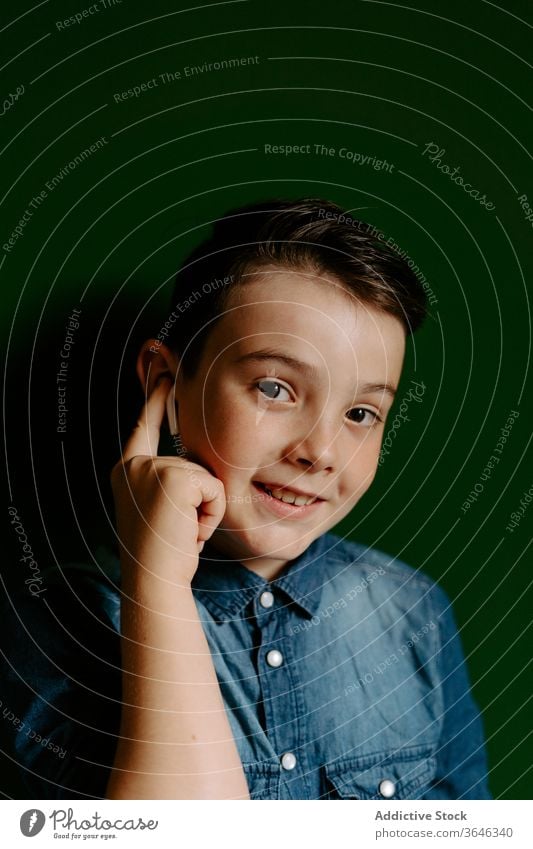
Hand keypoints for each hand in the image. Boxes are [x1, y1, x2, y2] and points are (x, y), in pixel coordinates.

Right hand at [110, 377, 225, 584]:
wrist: (153, 579)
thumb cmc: (162, 554)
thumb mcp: (160, 511)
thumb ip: (170, 483)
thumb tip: (195, 470)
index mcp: (127, 471)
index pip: (145, 427)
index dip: (155, 398)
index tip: (163, 369)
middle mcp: (134, 466)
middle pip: (192, 462)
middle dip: (199, 499)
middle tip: (179, 530)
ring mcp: (152, 469)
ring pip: (207, 477)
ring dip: (205, 509)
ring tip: (183, 531)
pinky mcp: (175, 477)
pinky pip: (215, 488)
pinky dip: (212, 513)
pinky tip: (191, 531)